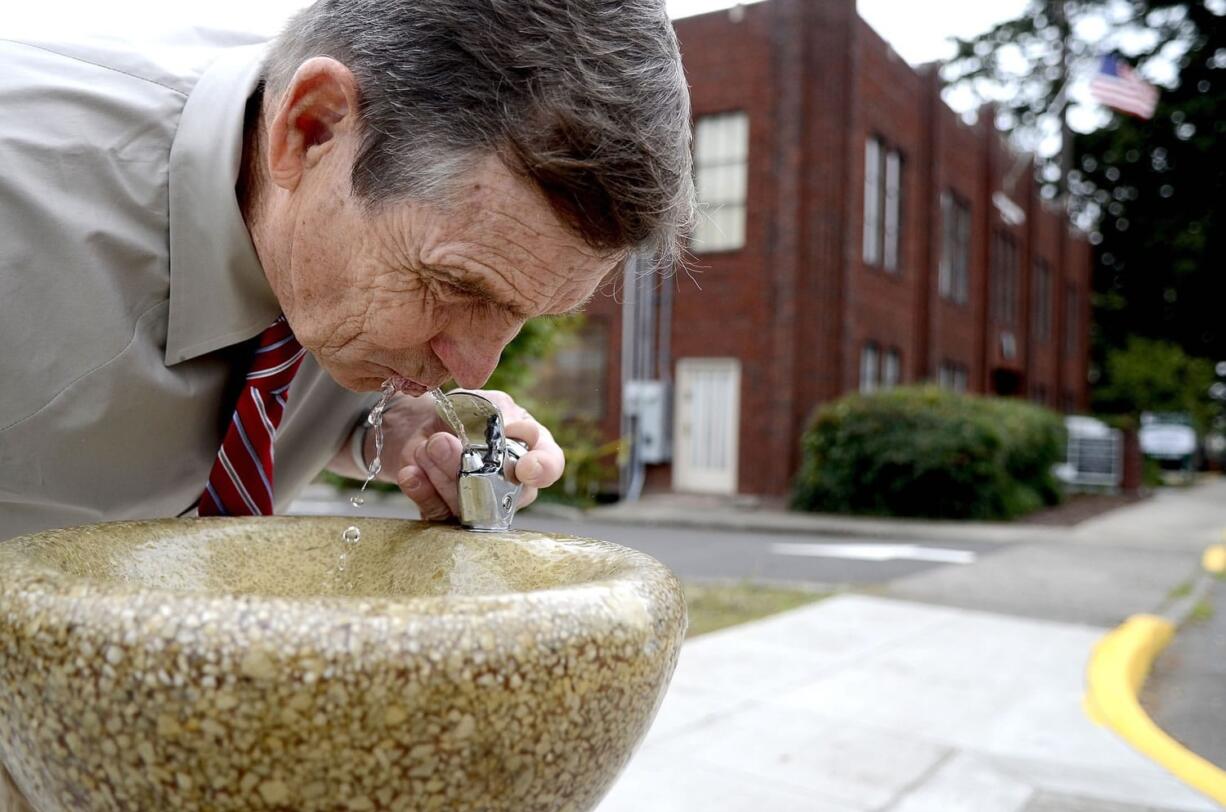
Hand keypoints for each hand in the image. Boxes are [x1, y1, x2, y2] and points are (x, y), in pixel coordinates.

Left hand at [377, 390, 563, 520]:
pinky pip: (437, 513)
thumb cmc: (466, 412)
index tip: (525, 467)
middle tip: (442, 442)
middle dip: (468, 465)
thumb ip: (501, 412)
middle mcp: (511, 484)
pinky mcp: (449, 514)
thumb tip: (512, 428)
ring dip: (441, 472)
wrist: (422, 424)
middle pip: (501, 490)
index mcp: (531, 451)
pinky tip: (411, 472)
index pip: (549, 466)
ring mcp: (481, 503)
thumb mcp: (486, 401)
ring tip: (426, 447)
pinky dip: (421, 489)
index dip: (541, 469)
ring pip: (467, 503)